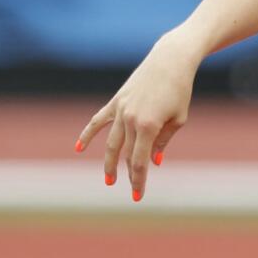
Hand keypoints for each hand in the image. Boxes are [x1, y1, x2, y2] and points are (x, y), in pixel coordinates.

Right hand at [75, 31, 200, 200]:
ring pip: (111, 142)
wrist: (170, 61)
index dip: (138, 180)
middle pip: (126, 154)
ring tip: (109, 180)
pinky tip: (78, 149)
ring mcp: (121, 109)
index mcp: (149, 126)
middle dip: (128, 174)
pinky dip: (87, 135)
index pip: (140, 161)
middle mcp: (131, 119)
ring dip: (109, 162)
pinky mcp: (116, 101)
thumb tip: (153, 162)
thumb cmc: (179, 90)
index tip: (138, 196)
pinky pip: (98, 121)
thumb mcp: (178, 119)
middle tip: (131, 191)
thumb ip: (163, 141)